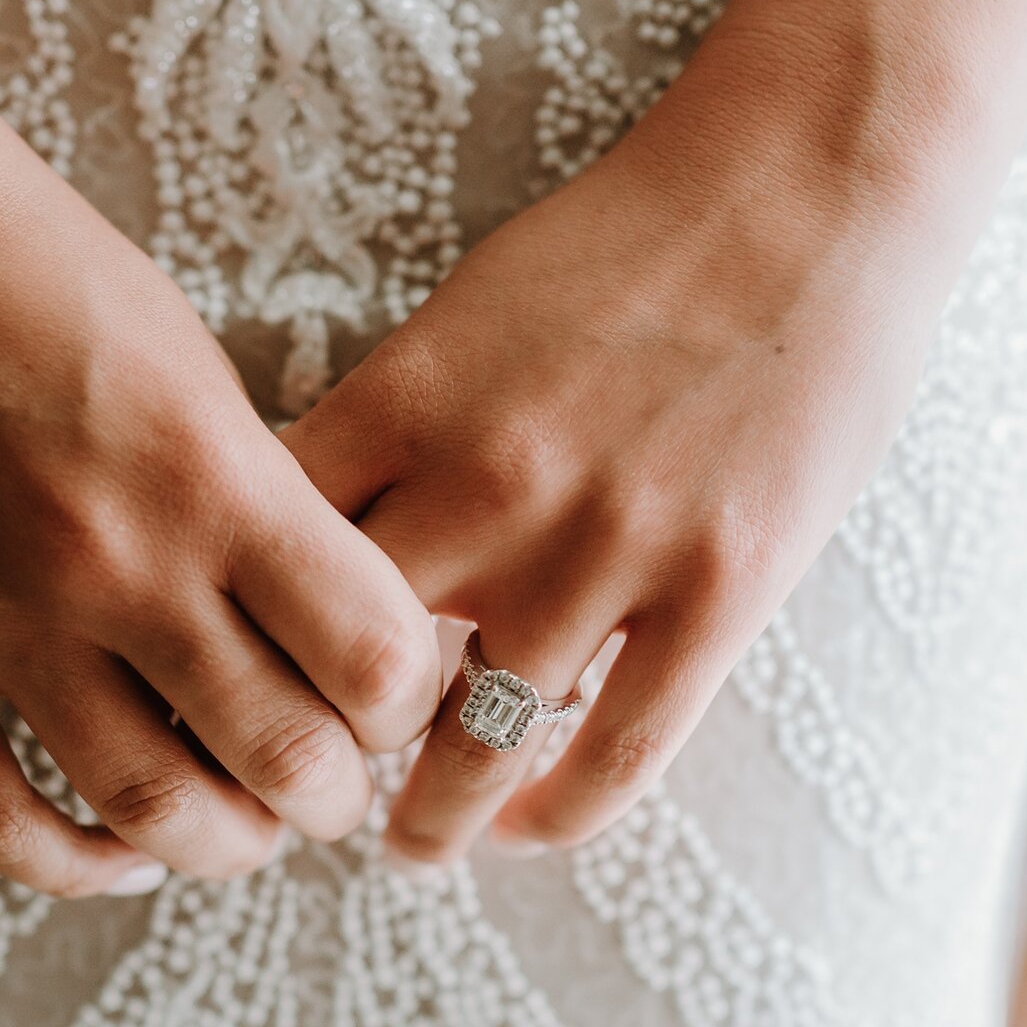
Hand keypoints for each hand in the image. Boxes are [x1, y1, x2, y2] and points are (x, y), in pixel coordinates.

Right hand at [0, 48, 438, 897]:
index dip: (405, 701)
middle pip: (283, 762)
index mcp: (211, 473)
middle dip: (331, 794)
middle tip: (327, 779)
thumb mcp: (186, 361)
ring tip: (239, 821)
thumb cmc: (22, 261)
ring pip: (153, 814)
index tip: (390, 693)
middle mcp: (113, 561)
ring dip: (223, 842)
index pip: (375, 658)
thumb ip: (255, 499)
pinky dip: (77, 861)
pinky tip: (118, 846)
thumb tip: (324, 625)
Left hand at [282, 126, 958, 865]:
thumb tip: (307, 523)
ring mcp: (607, 548)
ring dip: (426, 816)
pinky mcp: (718, 592)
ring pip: (471, 744)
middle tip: (301, 789)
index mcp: (405, 404)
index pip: (266, 561)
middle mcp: (488, 486)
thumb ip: (389, 425)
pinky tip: (518, 832)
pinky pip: (615, 756)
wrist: (805, 185)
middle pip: (344, 672)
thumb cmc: (625, 240)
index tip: (221, 693)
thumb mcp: (464, 311)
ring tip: (406, 841)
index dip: (229, 645)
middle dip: (312, 748)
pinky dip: (552, 818)